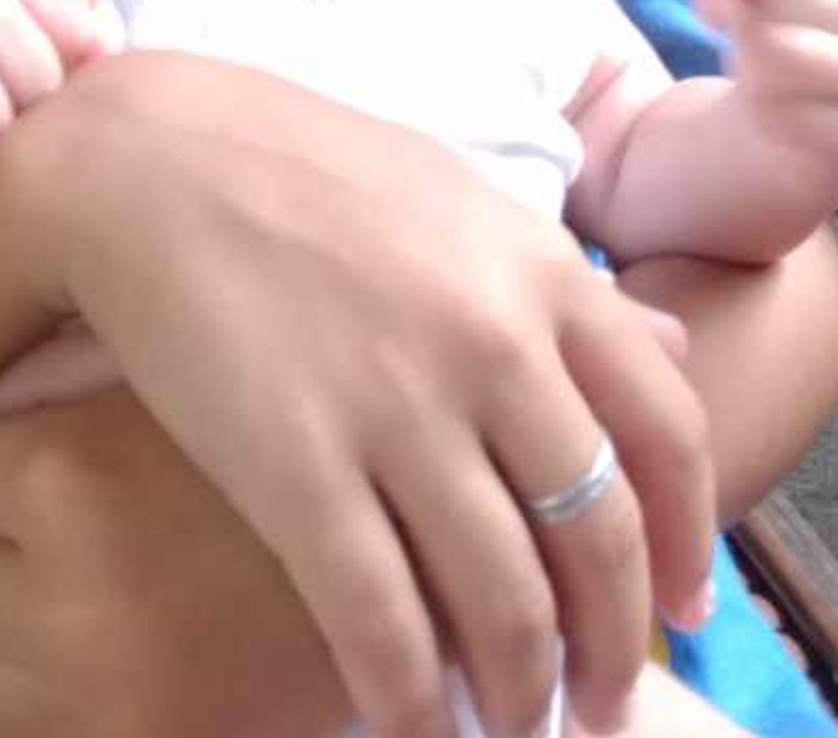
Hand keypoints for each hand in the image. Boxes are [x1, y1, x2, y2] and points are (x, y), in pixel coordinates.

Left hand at [0, 388, 352, 737]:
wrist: (427, 552)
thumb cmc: (285, 425)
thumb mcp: (167, 368)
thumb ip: (47, 374)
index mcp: (71, 478)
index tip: (4, 445)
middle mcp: (68, 599)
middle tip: (14, 513)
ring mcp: (93, 698)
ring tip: (52, 577)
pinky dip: (6, 692)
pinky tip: (73, 643)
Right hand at [36, 56, 714, 736]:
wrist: (149, 157)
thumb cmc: (302, 170)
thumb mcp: (457, 198)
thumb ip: (561, 282)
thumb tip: (671, 342)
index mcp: (542, 271)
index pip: (667, 431)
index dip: (689, 541)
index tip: (685, 610)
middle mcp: (494, 344)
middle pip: (600, 538)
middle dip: (610, 649)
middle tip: (598, 710)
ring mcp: (399, 408)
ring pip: (505, 602)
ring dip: (522, 692)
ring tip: (512, 726)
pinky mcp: (297, 468)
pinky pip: (382, 624)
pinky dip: (414, 701)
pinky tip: (412, 727)